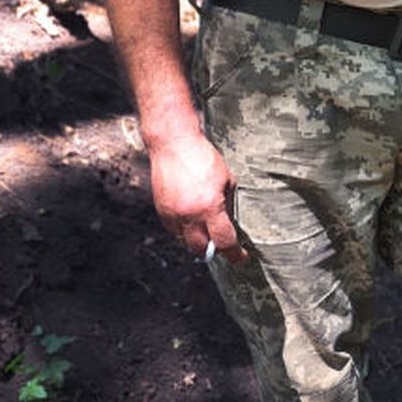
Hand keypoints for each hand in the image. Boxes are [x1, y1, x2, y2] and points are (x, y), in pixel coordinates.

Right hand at [147, 131, 245, 263]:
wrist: (173, 145)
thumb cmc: (203, 158)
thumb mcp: (227, 180)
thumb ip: (228, 205)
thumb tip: (229, 223)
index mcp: (209, 208)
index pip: (224, 242)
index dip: (234, 254)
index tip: (240, 257)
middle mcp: (189, 216)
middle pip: (202, 249)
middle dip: (214, 250)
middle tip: (223, 243)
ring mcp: (172, 215)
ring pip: (186, 242)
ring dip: (198, 240)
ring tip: (207, 227)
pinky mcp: (161, 211)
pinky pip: (174, 231)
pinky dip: (185, 230)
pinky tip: (192, 218)